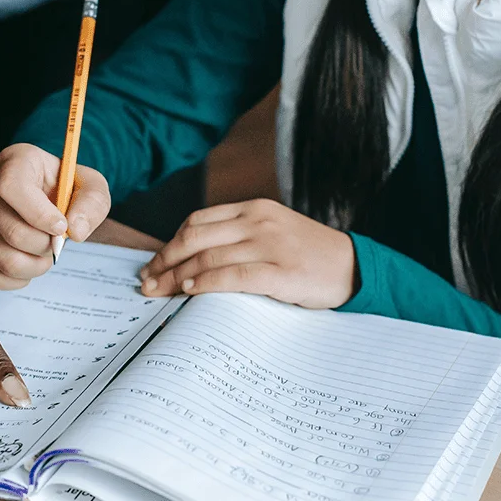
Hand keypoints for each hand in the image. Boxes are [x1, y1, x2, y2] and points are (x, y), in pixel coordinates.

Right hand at [0, 143, 110, 288]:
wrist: (39, 190)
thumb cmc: (64, 186)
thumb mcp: (89, 185)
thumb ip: (92, 203)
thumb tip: (75, 232)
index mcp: (15, 161)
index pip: (13, 188)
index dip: (40, 215)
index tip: (61, 227)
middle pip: (12, 231)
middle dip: (45, 246)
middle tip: (57, 242)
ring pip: (2, 258)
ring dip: (35, 266)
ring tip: (45, 254)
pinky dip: (16, 280)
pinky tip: (29, 265)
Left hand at [138, 199, 356, 308]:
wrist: (354, 267)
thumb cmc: (310, 255)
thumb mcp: (274, 233)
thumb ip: (240, 238)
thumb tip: (193, 260)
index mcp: (255, 209)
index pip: (198, 221)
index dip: (170, 243)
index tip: (154, 263)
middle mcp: (259, 222)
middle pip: (195, 238)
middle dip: (164, 260)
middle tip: (146, 281)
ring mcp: (270, 245)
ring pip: (208, 258)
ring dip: (177, 276)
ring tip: (159, 292)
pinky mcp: (281, 272)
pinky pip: (233, 276)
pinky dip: (205, 284)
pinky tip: (189, 291)